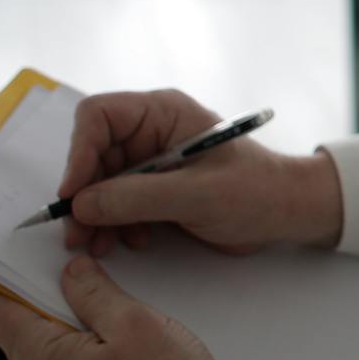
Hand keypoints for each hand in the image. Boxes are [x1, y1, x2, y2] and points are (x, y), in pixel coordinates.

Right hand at [59, 89, 344, 257]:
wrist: (285, 213)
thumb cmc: (253, 191)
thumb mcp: (196, 195)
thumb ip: (137, 198)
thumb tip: (80, 203)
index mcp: (163, 113)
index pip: (99, 116)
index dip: (78, 152)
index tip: (72, 195)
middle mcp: (151, 131)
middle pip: (93, 154)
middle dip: (84, 195)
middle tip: (77, 236)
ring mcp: (151, 161)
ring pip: (100, 183)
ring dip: (95, 216)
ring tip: (99, 246)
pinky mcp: (154, 189)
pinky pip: (117, 203)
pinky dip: (115, 224)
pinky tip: (131, 242)